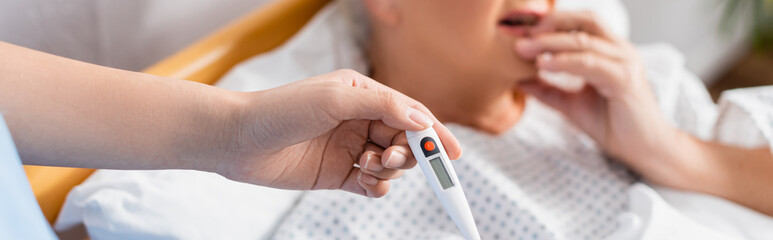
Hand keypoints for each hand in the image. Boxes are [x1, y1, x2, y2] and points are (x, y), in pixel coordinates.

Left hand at [214, 69, 461, 197]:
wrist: (239, 140)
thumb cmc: (282, 109)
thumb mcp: (337, 99)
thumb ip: (384, 106)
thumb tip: (423, 119)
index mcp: (363, 95)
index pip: (409, 113)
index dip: (434, 133)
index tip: (452, 154)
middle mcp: (359, 120)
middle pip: (405, 140)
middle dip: (409, 152)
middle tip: (392, 157)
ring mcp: (349, 149)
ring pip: (391, 164)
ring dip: (389, 168)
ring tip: (368, 165)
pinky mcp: (337, 175)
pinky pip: (372, 184)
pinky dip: (378, 186)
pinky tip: (367, 182)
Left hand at [513, 11, 686, 185]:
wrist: (644, 151)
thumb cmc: (614, 126)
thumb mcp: (572, 104)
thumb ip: (548, 90)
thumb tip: (518, 80)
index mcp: (610, 52)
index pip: (579, 24)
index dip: (549, 23)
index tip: (519, 29)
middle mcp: (620, 51)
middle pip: (584, 20)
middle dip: (549, 23)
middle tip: (519, 32)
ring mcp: (624, 63)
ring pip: (583, 40)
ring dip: (550, 42)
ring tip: (523, 48)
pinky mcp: (624, 79)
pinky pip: (590, 63)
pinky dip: (564, 61)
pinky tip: (543, 64)